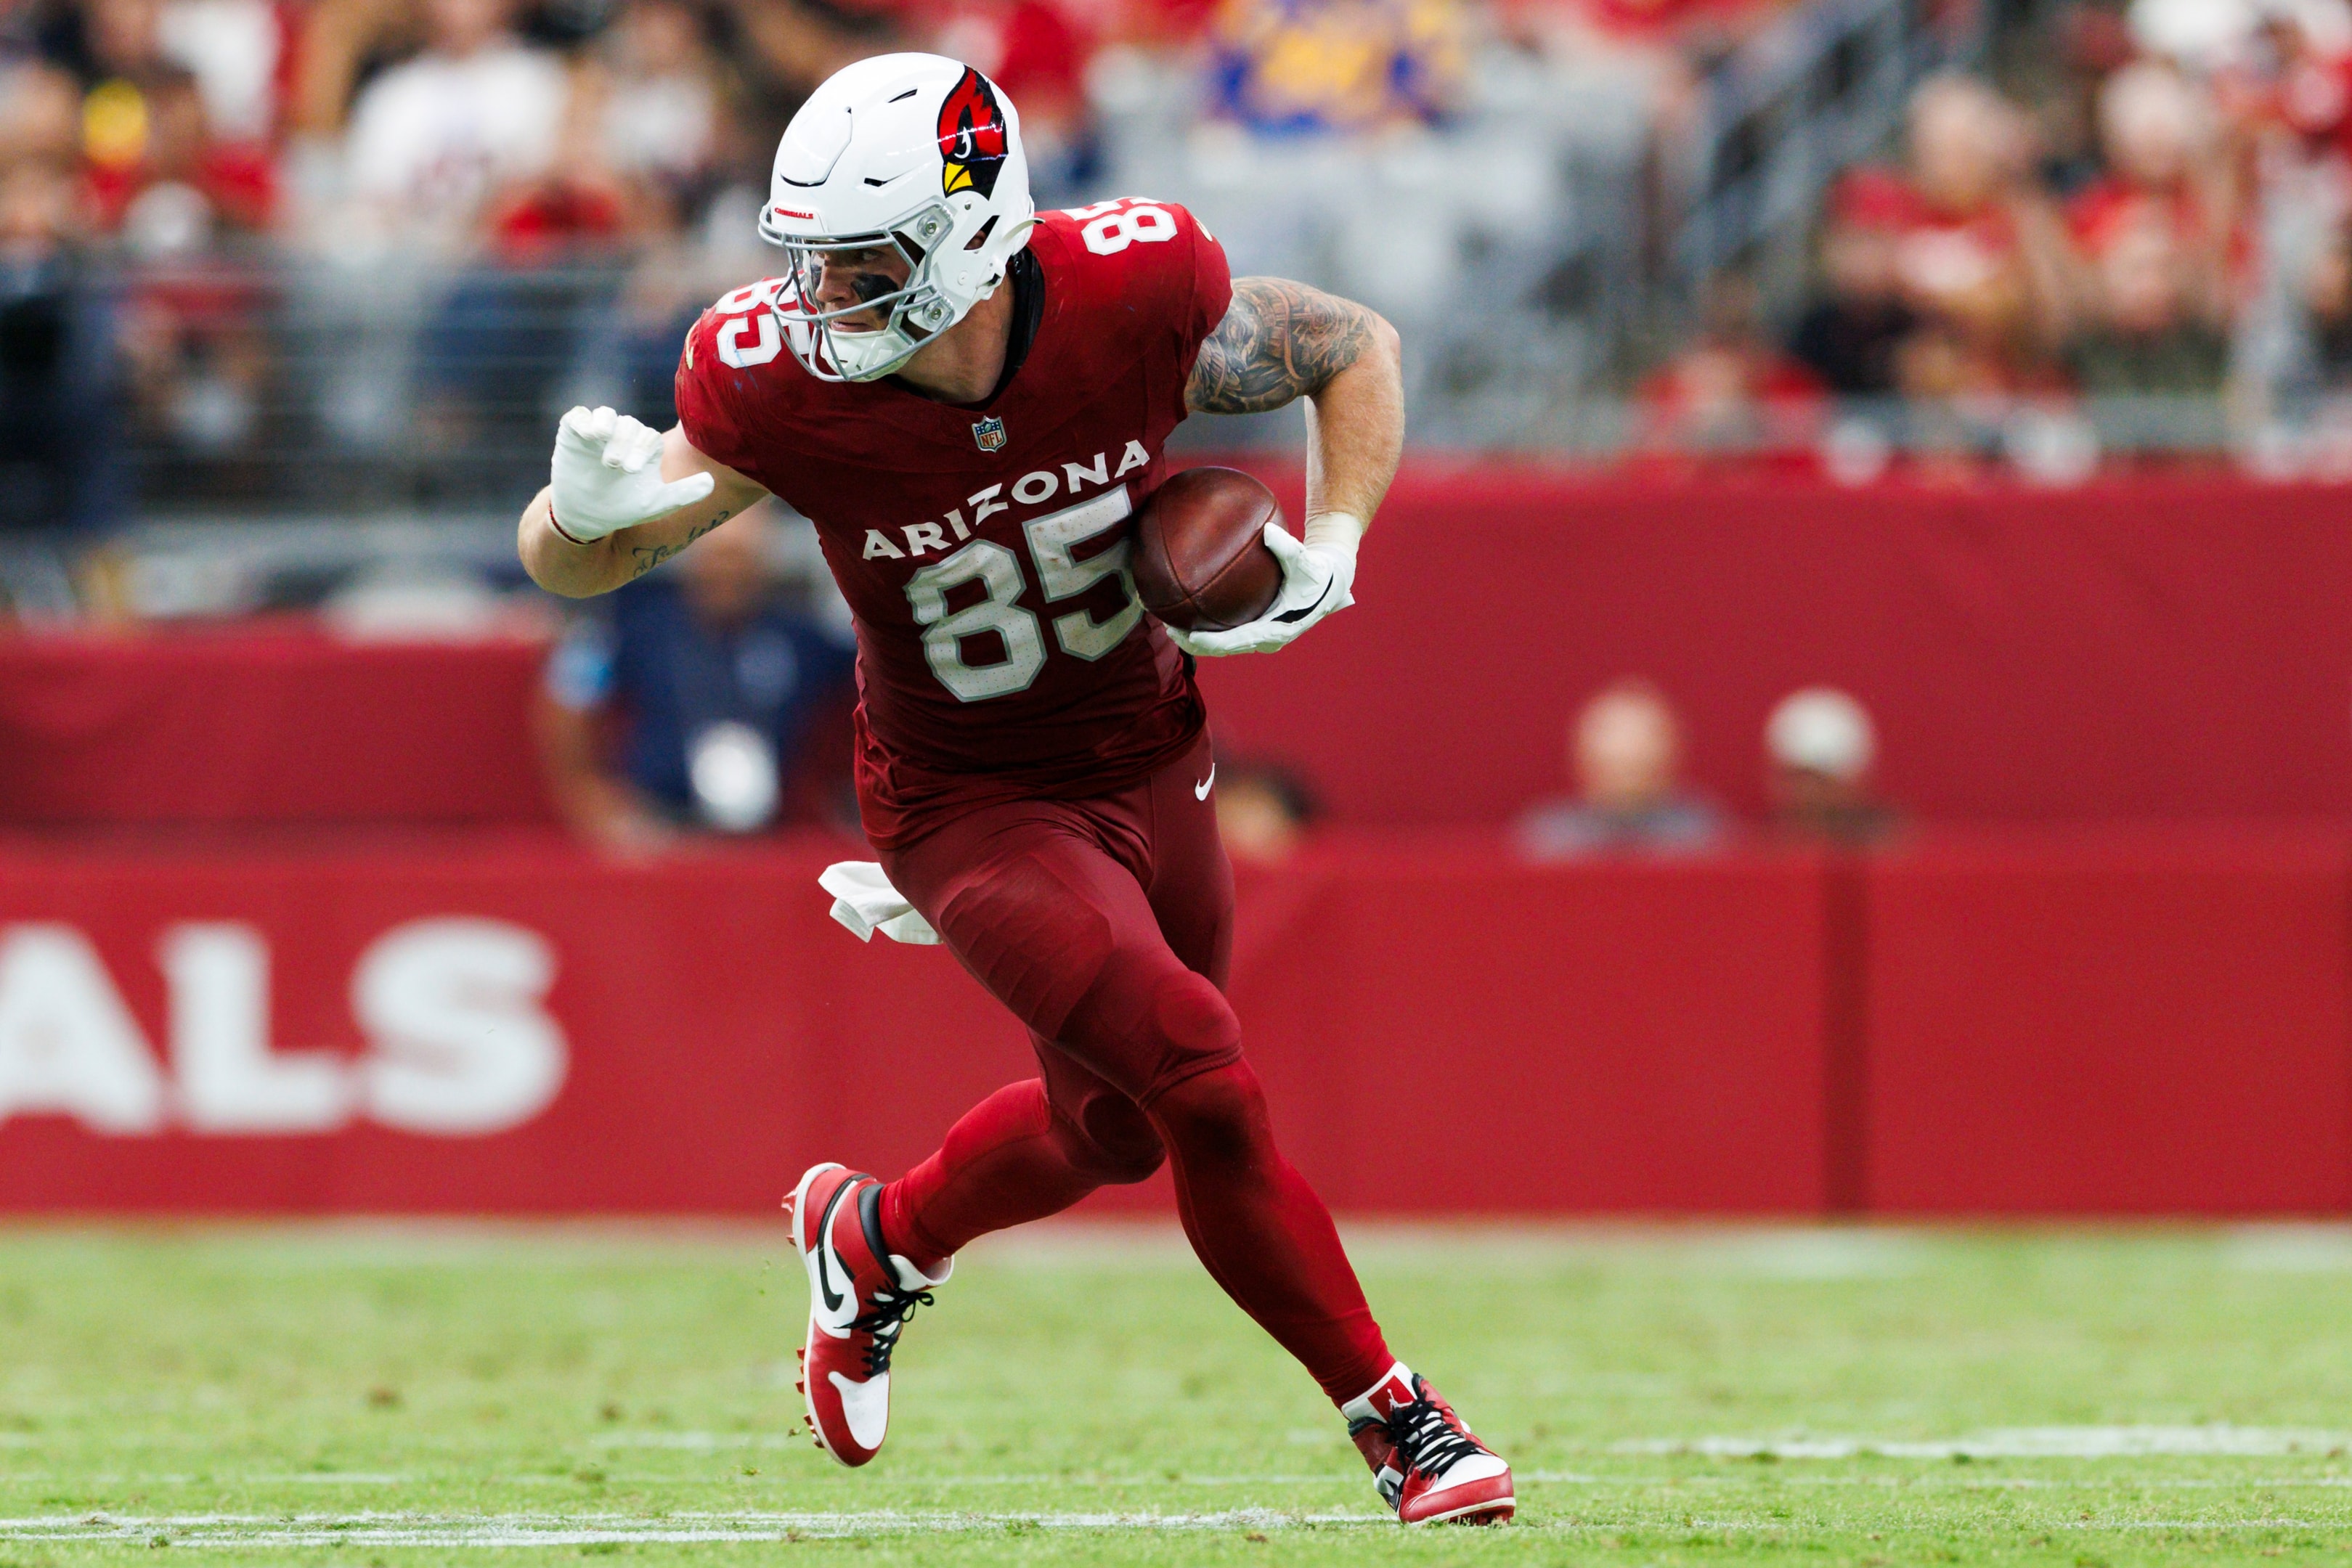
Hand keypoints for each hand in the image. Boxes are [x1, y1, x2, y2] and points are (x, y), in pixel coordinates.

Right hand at [549, 405, 713, 543]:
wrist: (585, 517)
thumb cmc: (622, 509)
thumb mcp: (655, 504)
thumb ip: (684, 493)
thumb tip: (712, 483)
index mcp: (643, 448)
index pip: (648, 437)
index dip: (641, 449)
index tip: (632, 472)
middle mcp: (623, 436)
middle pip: (629, 425)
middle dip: (623, 443)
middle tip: (614, 466)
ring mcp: (598, 432)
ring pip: (607, 415)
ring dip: (605, 425)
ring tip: (600, 440)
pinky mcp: (574, 432)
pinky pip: (580, 416)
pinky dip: (584, 421)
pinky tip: (587, 435)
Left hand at [1167, 516, 1358, 656]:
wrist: (1329, 584)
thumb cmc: (1316, 572)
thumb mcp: (1304, 561)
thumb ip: (1287, 548)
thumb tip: (1269, 530)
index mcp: (1275, 630)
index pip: (1236, 642)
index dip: (1210, 642)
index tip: (1189, 635)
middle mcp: (1265, 639)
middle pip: (1222, 649)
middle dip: (1194, 643)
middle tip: (1168, 630)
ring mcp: (1259, 637)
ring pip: (1222, 645)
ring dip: (1196, 639)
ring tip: (1170, 626)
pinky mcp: (1255, 629)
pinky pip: (1227, 633)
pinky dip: (1207, 628)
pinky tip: (1188, 613)